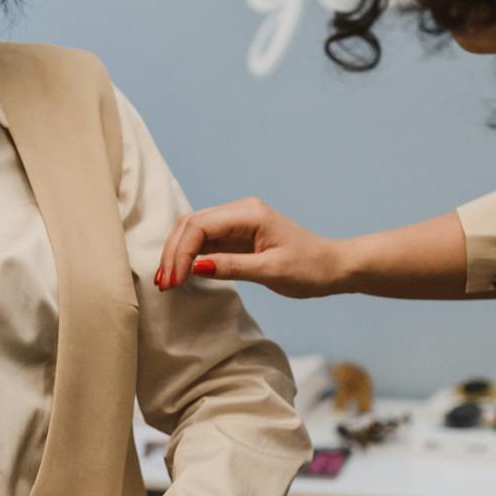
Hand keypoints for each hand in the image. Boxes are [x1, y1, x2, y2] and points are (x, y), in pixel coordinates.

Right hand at [155, 196, 347, 297]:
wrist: (332, 267)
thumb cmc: (309, 268)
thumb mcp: (271, 271)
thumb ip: (232, 266)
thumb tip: (196, 267)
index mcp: (248, 213)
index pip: (200, 226)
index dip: (181, 253)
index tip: (173, 280)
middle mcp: (238, 211)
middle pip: (190, 224)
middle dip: (173, 253)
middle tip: (164, 284)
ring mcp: (235, 222)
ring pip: (192, 231)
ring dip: (177, 254)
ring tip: (166, 281)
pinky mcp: (235, 235)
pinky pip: (203, 241)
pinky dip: (188, 256)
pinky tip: (180, 274)